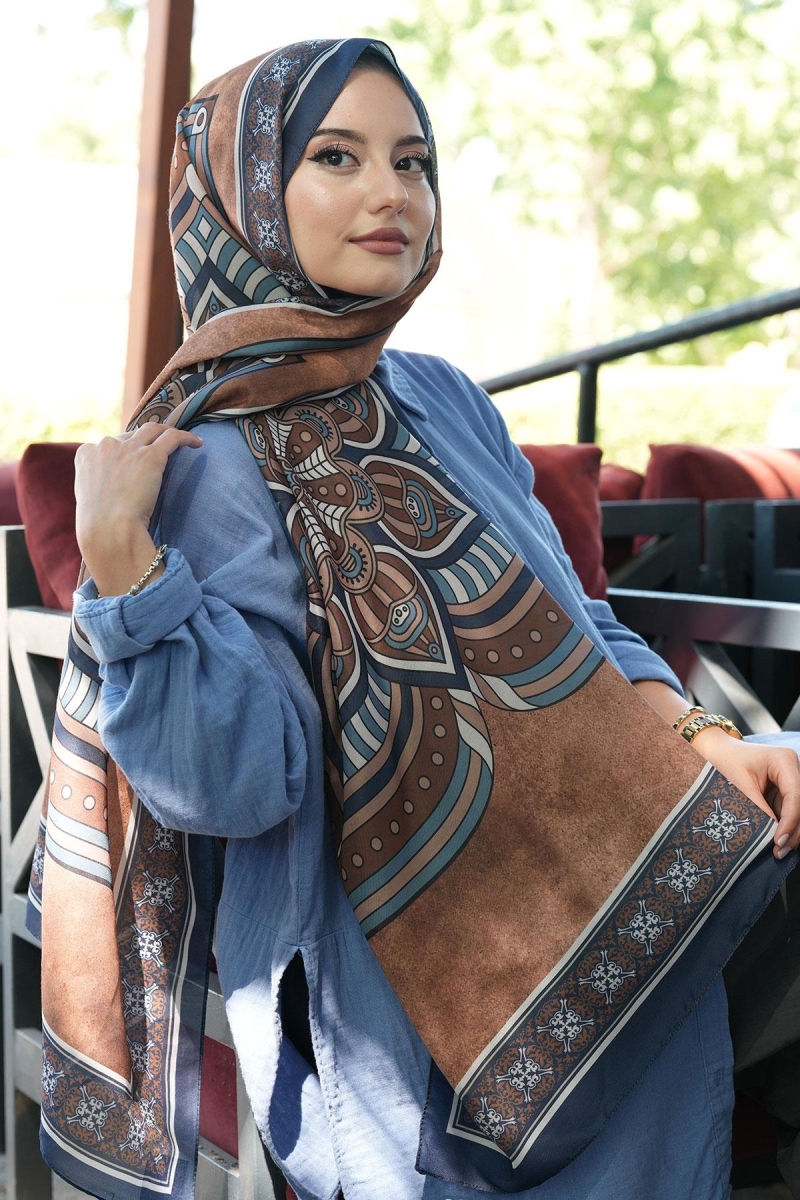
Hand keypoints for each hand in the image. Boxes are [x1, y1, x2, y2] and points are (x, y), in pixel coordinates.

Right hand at [75, 423, 202, 596]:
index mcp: (86, 453)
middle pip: (132, 435)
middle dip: (147, 441)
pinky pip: (172, 437)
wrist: (109, 530)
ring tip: (183, 440)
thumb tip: (114, 487)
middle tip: (162, 449)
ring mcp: (128, 448)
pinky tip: (197, 443)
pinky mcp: (150, 456)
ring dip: (168, 432)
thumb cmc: (100, 525)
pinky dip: (186, 437)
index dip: (127, 449)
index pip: (112, 443)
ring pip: (153, 429)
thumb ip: (100, 483)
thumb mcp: (91, 497)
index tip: (138, 458)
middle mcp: (105, 445)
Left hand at [691, 726, 799, 859]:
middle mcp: (793, 769)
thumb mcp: (740, 786)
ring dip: (791, 832)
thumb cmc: (726, 762)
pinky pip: (790, 812)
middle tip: (779, 851)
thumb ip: (758, 808)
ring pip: (799, 811)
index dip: (790, 820)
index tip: (779, 840)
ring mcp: (791, 781)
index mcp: (783, 760)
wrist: (719, 753)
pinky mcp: (785, 792)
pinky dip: (784, 827)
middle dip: (793, 830)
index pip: (795, 794)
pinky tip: (776, 842)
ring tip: (778, 850)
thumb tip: (772, 834)